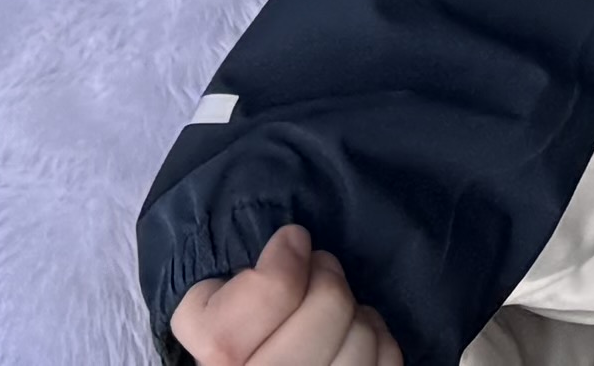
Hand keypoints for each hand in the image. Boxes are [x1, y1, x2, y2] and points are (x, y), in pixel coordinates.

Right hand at [173, 232, 392, 365]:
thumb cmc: (230, 345)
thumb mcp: (206, 312)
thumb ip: (233, 282)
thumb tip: (290, 248)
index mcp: (221, 354)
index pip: (273, 289)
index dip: (289, 254)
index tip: (293, 240)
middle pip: (330, 303)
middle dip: (326, 274)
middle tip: (316, 270)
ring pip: (363, 332)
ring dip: (352, 310)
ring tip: (331, 311)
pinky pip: (386, 358)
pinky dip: (376, 338)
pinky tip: (350, 338)